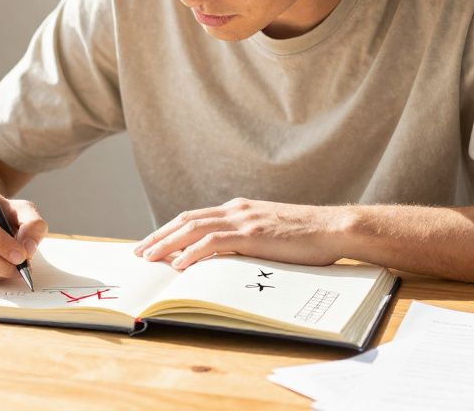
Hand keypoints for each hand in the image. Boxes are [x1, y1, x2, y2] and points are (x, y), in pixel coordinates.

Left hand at [132, 198, 351, 269]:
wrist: (334, 229)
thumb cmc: (308, 237)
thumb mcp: (271, 234)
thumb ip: (247, 239)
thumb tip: (225, 258)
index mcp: (240, 208)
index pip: (195, 217)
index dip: (170, 230)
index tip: (152, 243)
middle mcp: (237, 210)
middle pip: (187, 220)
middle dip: (159, 236)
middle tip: (139, 252)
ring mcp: (244, 220)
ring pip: (194, 229)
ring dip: (167, 244)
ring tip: (149, 259)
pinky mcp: (253, 235)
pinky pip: (214, 242)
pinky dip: (193, 252)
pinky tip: (179, 264)